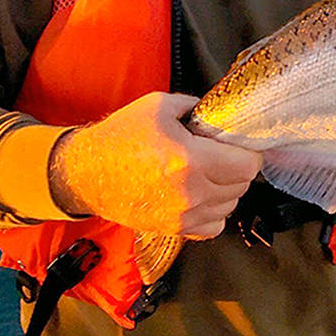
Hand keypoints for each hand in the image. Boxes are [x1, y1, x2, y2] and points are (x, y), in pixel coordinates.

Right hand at [48, 92, 261, 238]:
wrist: (87, 172)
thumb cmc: (120, 137)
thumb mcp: (160, 105)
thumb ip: (197, 108)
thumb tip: (221, 115)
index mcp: (189, 160)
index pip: (247, 165)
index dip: (248, 152)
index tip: (239, 145)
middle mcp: (190, 192)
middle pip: (242, 185)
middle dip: (237, 167)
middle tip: (221, 155)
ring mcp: (182, 216)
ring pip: (231, 205)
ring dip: (227, 188)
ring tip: (208, 173)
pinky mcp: (175, 230)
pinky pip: (214, 226)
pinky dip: (214, 211)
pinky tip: (201, 194)